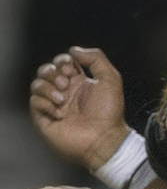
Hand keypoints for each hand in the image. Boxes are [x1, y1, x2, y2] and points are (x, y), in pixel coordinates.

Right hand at [29, 47, 130, 170]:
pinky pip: (34, 101)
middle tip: (66, 84)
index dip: (63, 61)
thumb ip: (96, 58)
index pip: (62, 63)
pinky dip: (45, 103)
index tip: (72, 69)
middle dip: (53, 72)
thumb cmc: (110, 113)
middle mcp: (65, 93)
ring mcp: (54, 105)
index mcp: (79, 83)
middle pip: (46, 70)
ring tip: (62, 99)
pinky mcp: (45, 118)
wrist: (104, 139)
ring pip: (37, 84)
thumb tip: (73, 50)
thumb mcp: (111, 79)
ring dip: (47, 87)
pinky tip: (59, 113)